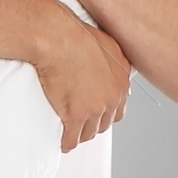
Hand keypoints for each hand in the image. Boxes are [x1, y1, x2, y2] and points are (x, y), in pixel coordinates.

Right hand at [32, 10, 129, 152]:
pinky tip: (61, 141)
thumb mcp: (106, 43)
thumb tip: (106, 65)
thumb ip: (111, 59)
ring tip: (70, 132)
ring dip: (80, 134)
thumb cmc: (75, 35)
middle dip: (93, 123)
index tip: (96, 112)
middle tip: (81, 122)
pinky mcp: (76, 116)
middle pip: (105, 122)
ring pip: (89, 132)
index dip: (105, 111)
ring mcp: (95, 108)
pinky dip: (66, 142)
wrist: (57, 38)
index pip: (118, 107)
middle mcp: (112, 96)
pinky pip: (71, 139)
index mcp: (121, 80)